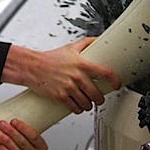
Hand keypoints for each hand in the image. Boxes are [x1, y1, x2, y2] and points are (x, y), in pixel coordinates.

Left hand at [0, 119, 47, 149]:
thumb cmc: (17, 147)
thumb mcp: (22, 137)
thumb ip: (21, 128)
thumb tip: (12, 109)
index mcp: (41, 147)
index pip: (34, 136)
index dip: (23, 128)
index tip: (13, 121)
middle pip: (24, 143)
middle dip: (12, 132)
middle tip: (2, 125)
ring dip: (7, 141)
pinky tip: (1, 147)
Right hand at [1, 37, 121, 113]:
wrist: (32, 67)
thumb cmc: (50, 58)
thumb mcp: (70, 47)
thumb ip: (86, 43)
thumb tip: (97, 40)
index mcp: (82, 64)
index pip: (105, 73)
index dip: (115, 80)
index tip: (117, 84)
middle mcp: (77, 77)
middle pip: (97, 94)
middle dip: (99, 98)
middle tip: (98, 98)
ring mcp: (69, 88)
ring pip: (87, 103)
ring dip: (88, 105)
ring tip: (87, 102)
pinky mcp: (61, 97)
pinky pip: (75, 108)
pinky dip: (78, 109)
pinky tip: (77, 106)